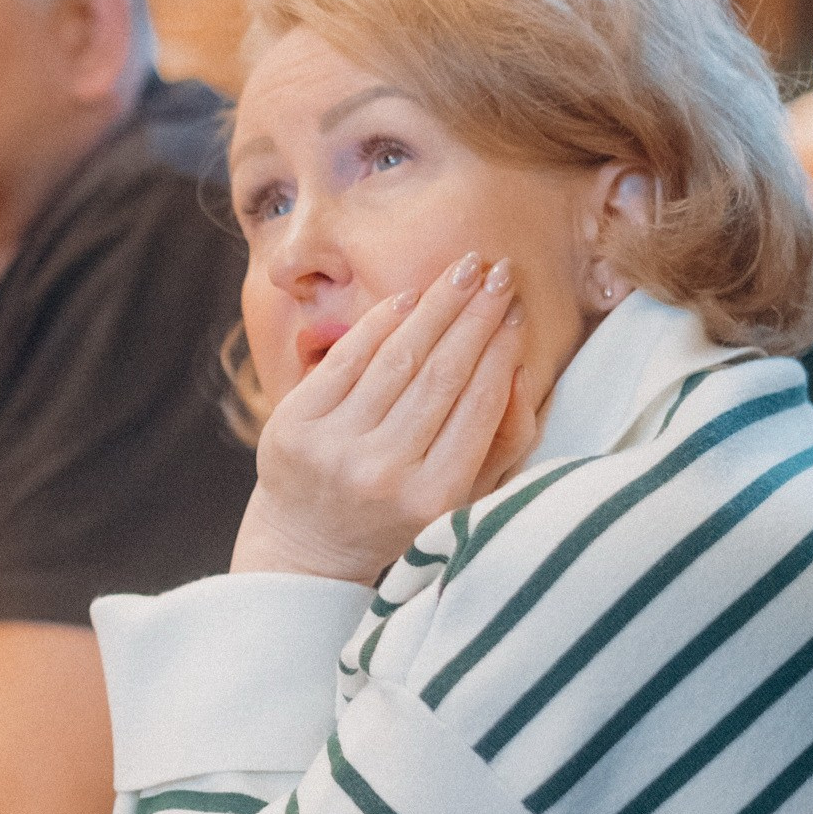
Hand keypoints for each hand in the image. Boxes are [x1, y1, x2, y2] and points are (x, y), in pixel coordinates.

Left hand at [232, 251, 529, 583]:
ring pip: (396, 359)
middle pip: (441, 375)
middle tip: (502, 272)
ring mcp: (333, 447)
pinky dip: (379, 322)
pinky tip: (410, 295)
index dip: (502, 351)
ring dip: (436, 306)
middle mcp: (382, 471)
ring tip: (465, 269)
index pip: (478, 406)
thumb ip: (500, 443)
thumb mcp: (462, 498)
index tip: (519, 310)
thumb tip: (519, 370)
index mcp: (433, 496)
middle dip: (475, 315)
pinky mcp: (293, 426)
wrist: (308, 544)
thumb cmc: (398, 516)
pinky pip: (346, 360)